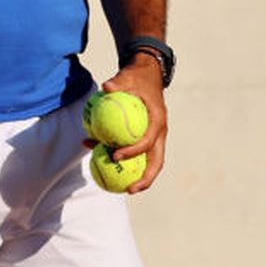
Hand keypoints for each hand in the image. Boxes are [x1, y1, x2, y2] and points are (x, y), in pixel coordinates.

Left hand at [89, 53, 167, 193]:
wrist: (148, 76)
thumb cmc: (137, 78)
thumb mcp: (128, 77)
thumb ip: (118, 83)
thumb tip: (106, 86)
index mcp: (158, 120)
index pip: (148, 141)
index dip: (133, 151)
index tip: (115, 156)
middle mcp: (160, 132)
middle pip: (157, 161)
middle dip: (146, 178)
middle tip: (129, 189)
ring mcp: (156, 137)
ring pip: (150, 163)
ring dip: (140, 178)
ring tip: (122, 190)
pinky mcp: (148, 139)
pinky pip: (139, 155)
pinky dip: (127, 163)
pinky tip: (105, 166)